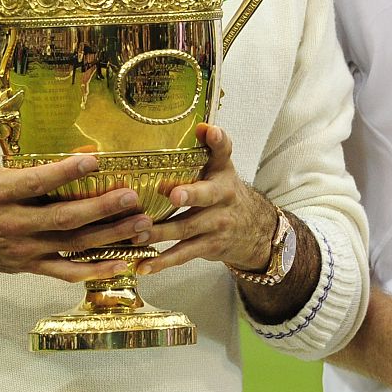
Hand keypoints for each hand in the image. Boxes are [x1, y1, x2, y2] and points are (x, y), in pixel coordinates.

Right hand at [0, 74, 150, 282]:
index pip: (38, 182)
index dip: (67, 172)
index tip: (96, 159)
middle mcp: (14, 223)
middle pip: (63, 218)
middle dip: (100, 208)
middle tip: (131, 195)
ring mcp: (24, 248)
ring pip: (71, 245)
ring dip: (109, 236)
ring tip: (141, 223)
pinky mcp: (30, 265)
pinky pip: (66, 272)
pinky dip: (94, 270)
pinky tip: (123, 262)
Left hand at [139, 124, 280, 274]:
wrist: (255, 230)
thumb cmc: (225, 194)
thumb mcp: (222, 169)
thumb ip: (211, 148)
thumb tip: (200, 125)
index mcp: (223, 172)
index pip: (224, 151)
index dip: (218, 141)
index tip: (209, 131)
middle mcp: (223, 196)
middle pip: (206, 195)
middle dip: (190, 194)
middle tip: (173, 194)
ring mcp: (216, 224)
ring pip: (187, 228)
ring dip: (160, 232)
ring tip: (136, 234)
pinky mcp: (208, 246)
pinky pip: (184, 254)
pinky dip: (162, 261)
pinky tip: (142, 266)